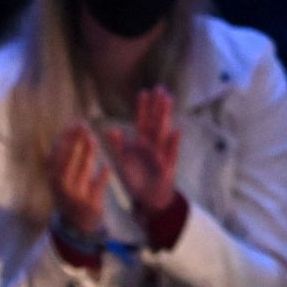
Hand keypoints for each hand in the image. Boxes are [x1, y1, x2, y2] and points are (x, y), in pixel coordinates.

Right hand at [46, 123, 107, 236]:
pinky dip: (103, 175)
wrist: (77, 225)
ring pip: (83, 169)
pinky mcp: (91, 204)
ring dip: (88, 152)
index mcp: (53, 179)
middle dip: (76, 140)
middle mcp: (61, 187)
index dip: (65, 137)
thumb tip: (71, 131)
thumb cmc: (71, 195)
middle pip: (69, 159)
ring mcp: (76, 196)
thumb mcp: (62, 179)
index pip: (57, 153)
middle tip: (84, 126)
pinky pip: (98, 185)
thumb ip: (66, 158)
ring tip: (93, 139)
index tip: (74, 124)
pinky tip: (107, 166)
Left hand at [103, 86, 180, 218]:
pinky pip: (171, 152)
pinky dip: (173, 142)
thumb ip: (118, 146)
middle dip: (157, 106)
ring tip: (169, 100)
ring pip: (164, 132)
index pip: (142, 122)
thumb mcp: (123, 162)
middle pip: (155, 122)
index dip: (143, 108)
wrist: (149, 199)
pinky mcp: (167, 166)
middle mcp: (153, 145)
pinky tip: (177, 130)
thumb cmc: (137, 179)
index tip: (143, 92)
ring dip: (166, 117)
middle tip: (160, 88)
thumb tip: (110, 129)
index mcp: (142, 143)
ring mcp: (162, 154)